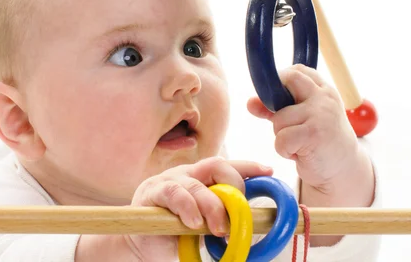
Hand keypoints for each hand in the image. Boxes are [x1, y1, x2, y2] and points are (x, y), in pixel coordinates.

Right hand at [126, 157, 272, 260]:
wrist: (143, 245)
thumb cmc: (176, 233)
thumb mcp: (205, 224)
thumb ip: (221, 218)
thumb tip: (250, 223)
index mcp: (202, 179)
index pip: (227, 166)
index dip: (248, 167)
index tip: (268, 172)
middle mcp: (187, 174)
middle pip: (216, 165)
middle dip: (232, 187)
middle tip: (237, 214)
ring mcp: (169, 180)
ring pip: (196, 184)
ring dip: (211, 206)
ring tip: (218, 228)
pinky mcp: (152, 192)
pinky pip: (173, 193)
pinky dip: (187, 207)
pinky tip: (192, 222)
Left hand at [247, 64, 373, 200]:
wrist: (344, 169)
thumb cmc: (319, 140)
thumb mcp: (299, 119)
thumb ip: (274, 108)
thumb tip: (250, 102)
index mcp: (324, 89)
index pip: (296, 71)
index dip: (280, 83)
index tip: (280, 102)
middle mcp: (324, 97)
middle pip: (288, 79)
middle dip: (276, 101)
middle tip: (285, 123)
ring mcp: (321, 114)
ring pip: (278, 118)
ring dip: (281, 135)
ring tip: (298, 143)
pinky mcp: (315, 134)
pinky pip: (281, 139)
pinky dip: (284, 150)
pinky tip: (299, 153)